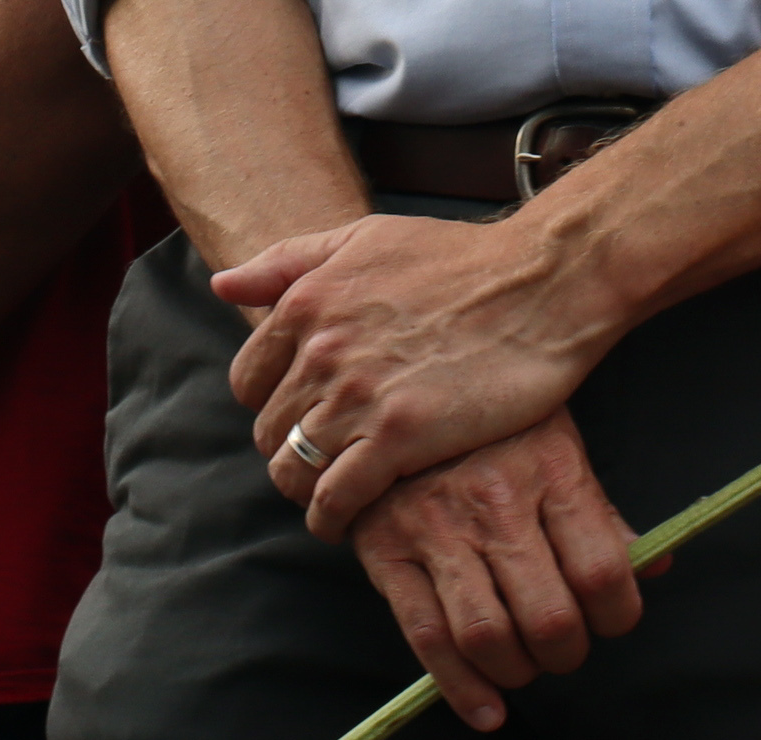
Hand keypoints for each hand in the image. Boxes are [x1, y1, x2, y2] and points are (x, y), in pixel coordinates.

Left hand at [218, 215, 612, 538]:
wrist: (538, 285)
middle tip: (323, 459)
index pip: (248, 379)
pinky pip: (336, 497)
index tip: (300, 415)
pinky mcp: (398, 437)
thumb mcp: (365, 237)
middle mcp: (321, 350)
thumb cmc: (459, 258)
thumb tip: (222, 284)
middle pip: (269, 429)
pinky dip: (332, 518)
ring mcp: (357, 396)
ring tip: (330, 494)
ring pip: (293, 468)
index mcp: (307, 302)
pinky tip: (347, 522)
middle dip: (289, 448)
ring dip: (306, 489)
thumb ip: (289, 260)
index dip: (271, 403)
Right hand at [346, 413, 643, 732]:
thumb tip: (656, 567)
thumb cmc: (494, 426)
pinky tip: (487, 709)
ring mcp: (437, 528)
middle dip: (567, 654)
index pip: (602, 571)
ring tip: (525, 664)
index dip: (619, 615)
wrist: (396, 395)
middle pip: (549, 618)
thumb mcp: (558, 443)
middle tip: (564, 647)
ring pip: (488, 636)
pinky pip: (427, 638)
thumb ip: (602, 513)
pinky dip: (461, 690)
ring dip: (519, 672)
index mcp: (551, 467)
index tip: (614, 618)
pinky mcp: (388, 551)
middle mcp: (496, 499)